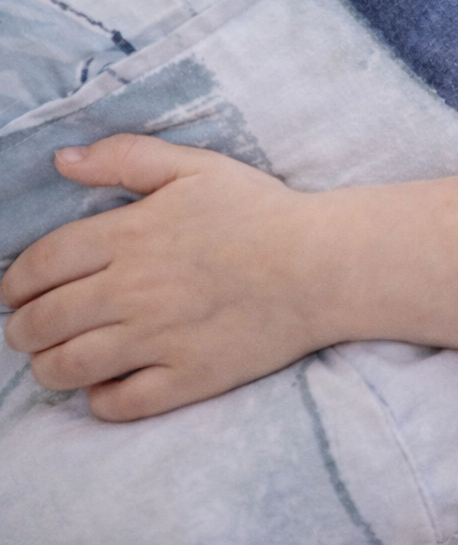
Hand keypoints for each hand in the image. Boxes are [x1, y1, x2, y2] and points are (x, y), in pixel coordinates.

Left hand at [0, 135, 326, 421]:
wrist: (321, 265)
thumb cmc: (258, 210)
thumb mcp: (194, 166)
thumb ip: (126, 157)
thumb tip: (62, 159)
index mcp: (132, 234)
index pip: (42, 264)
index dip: (16, 282)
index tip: (15, 291)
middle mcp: (134, 290)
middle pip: (43, 321)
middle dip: (23, 328)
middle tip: (29, 327)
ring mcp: (157, 339)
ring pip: (68, 367)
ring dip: (47, 365)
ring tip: (55, 358)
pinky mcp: (184, 379)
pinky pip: (117, 404)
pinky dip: (98, 399)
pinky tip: (104, 384)